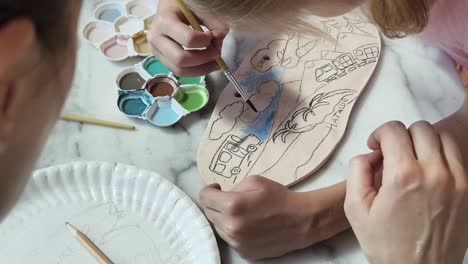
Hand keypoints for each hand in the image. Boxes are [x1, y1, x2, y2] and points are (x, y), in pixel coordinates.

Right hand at [148, 0, 228, 76]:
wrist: (168, 8)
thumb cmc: (184, 6)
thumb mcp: (199, 8)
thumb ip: (214, 23)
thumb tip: (219, 42)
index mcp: (164, 21)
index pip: (188, 39)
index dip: (205, 41)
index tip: (213, 36)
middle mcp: (156, 38)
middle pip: (181, 59)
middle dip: (204, 59)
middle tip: (218, 53)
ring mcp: (156, 50)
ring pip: (179, 70)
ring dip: (201, 70)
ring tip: (215, 63)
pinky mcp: (161, 58)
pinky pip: (178, 71)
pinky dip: (194, 71)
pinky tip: (205, 64)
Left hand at [200, 176, 348, 259]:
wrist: (301, 221)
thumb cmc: (280, 198)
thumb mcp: (255, 181)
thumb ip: (233, 187)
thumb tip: (221, 194)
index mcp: (232, 205)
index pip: (204, 198)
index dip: (209, 190)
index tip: (217, 188)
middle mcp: (231, 226)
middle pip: (209, 213)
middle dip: (216, 204)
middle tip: (230, 199)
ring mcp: (237, 242)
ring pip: (218, 227)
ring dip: (224, 219)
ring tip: (242, 213)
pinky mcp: (244, 252)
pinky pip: (230, 239)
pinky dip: (234, 231)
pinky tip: (248, 225)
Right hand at [345, 121, 467, 263]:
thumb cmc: (385, 244)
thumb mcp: (354, 208)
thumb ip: (357, 170)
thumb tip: (370, 153)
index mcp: (403, 175)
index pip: (394, 130)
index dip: (379, 133)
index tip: (376, 147)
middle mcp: (434, 173)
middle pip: (421, 128)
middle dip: (401, 135)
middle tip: (393, 152)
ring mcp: (457, 181)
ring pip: (443, 137)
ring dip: (425, 141)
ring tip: (413, 158)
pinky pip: (458, 157)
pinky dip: (442, 155)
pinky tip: (430, 171)